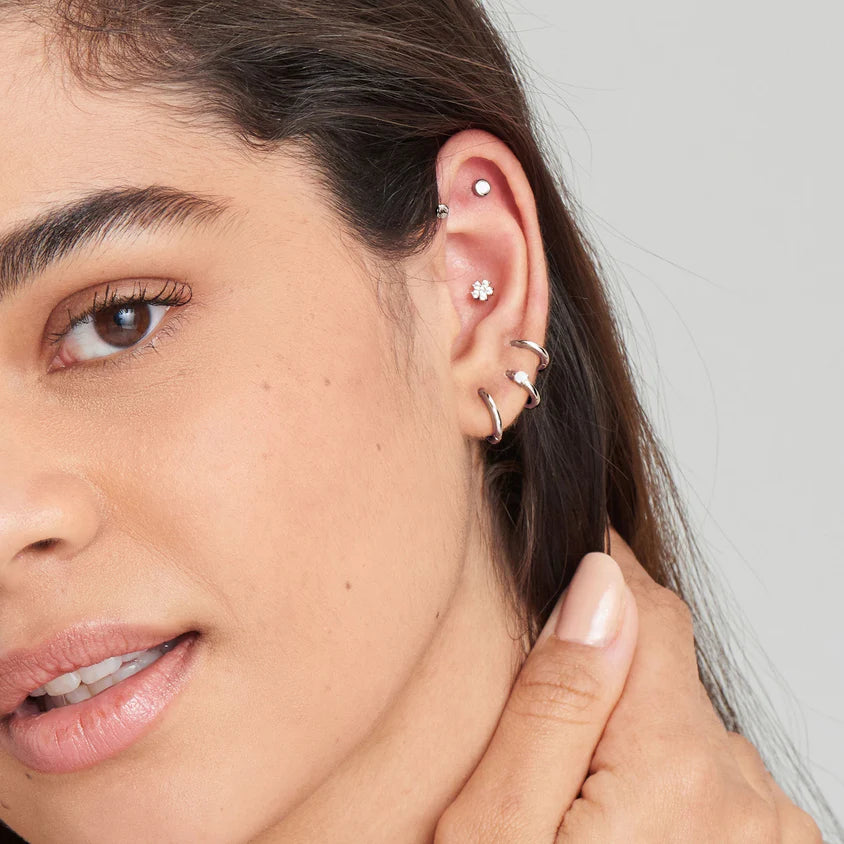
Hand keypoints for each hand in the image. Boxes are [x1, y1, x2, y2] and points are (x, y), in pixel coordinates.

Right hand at [434, 528, 822, 842]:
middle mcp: (747, 797)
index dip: (596, 572)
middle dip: (602, 669)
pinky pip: (708, 777)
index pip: (646, 608)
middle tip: (533, 726)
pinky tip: (614, 824)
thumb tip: (600, 584)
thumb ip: (556, 701)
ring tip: (569, 792)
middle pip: (666, 667)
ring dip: (630, 730)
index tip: (553, 554)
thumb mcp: (492, 832)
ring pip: (685, 723)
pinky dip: (660, 775)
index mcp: (675, 771)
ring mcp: (768, 836)